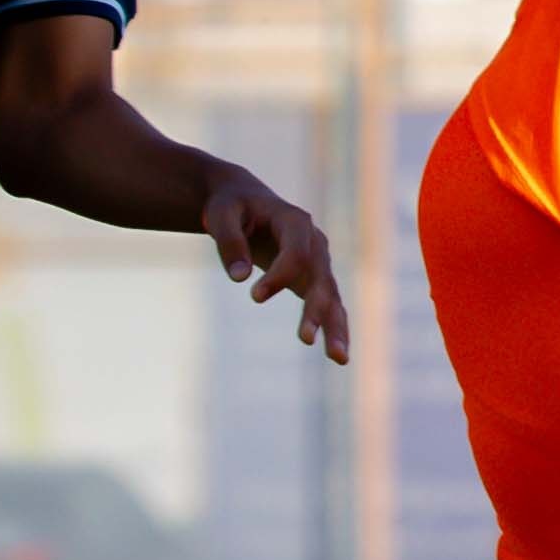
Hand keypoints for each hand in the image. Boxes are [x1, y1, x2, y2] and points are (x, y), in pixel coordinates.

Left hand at [202, 165, 347, 362]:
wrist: (244, 201)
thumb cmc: (230, 206)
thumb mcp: (220, 215)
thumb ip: (229, 242)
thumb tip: (239, 278)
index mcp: (294, 221)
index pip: (297, 253)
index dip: (279, 276)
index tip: (255, 297)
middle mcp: (314, 241)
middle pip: (321, 278)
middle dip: (315, 309)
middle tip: (304, 339)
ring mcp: (317, 262)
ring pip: (331, 296)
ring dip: (335, 326)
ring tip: (339, 359)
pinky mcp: (312, 279)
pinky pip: (327, 305)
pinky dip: (333, 328)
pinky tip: (338, 356)